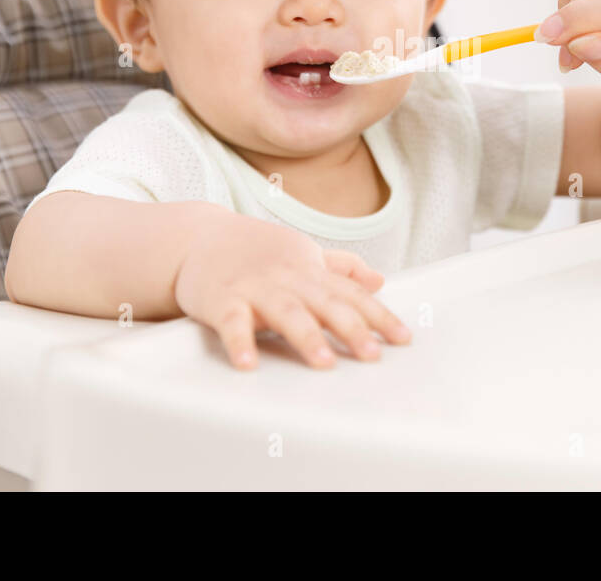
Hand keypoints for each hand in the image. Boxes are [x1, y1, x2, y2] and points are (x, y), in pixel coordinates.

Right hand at [173, 207, 410, 369]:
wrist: (197, 237)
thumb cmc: (254, 251)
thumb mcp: (301, 253)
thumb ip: (340, 269)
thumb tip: (379, 280)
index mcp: (309, 271)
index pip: (351, 294)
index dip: (379, 315)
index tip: (403, 338)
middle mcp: (287, 278)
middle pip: (325, 303)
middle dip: (351, 328)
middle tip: (372, 355)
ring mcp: (254, 288)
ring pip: (285, 312)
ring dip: (306, 337)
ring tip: (324, 363)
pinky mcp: (221, 300)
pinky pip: (231, 322)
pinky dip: (239, 342)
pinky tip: (248, 363)